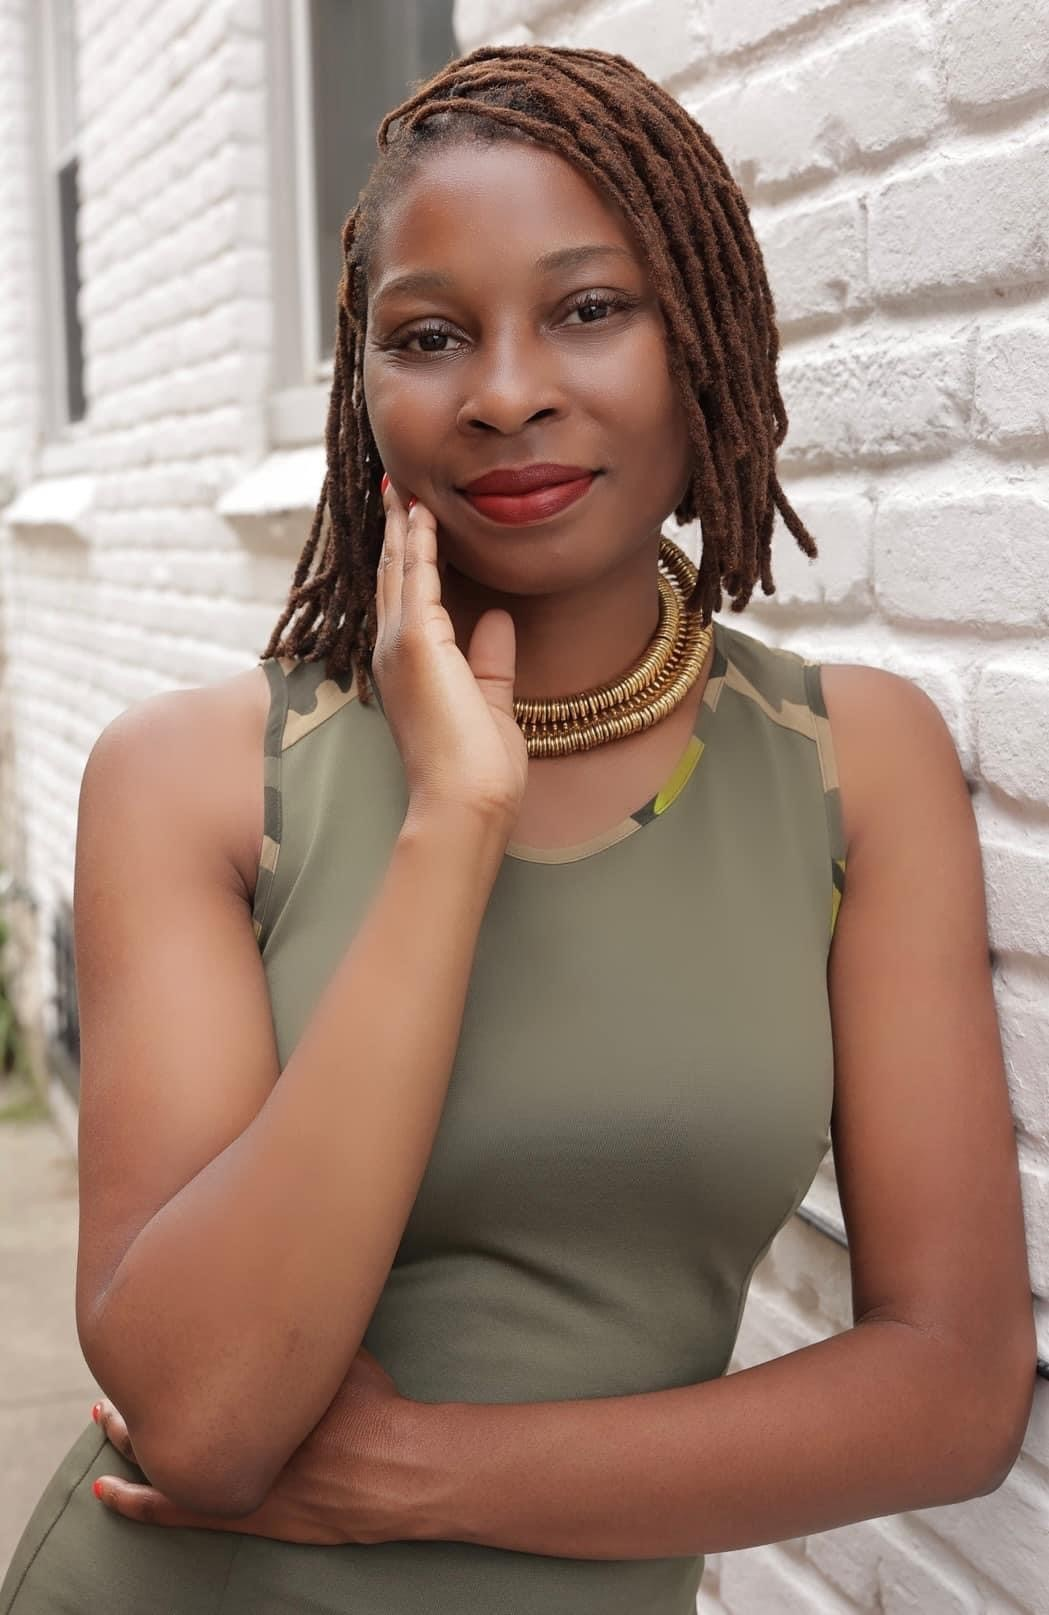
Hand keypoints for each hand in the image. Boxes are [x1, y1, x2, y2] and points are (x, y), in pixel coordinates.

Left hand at [92, 1347, 436, 1544]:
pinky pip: (177, 1512)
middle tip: (111, 1383)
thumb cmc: (374, 1407)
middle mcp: (239, 1431)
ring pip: (162, 1456)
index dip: (159, 1354)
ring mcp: (238, 1476)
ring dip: (130, 1435)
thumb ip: (305, 1336)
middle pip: (169, 1408)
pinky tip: (107, 1493)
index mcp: (256, 1388)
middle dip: (136, 1395)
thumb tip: (291, 1289)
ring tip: (103, 1420)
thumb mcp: (338, 1352)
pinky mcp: (246, 1514)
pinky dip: (138, 1501)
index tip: (139, 1335)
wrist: (397, 1467)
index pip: (193, 1365)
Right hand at [373, 477, 527, 826]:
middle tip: (397, 488)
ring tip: (404, 487)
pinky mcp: (416, 644)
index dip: (408, 559)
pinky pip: (416, 579)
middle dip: (397, 532)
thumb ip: (490, 659)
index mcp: (409, 667)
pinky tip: (425, 515)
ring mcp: (399, 646)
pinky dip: (420, 544)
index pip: (406, 600)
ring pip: (398, 570)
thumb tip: (496, 617)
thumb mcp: (488, 701)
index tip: (412, 522)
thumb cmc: (477, 768)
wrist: (466, 802)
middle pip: (392, 577)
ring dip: (403, 526)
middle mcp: (393, 652)